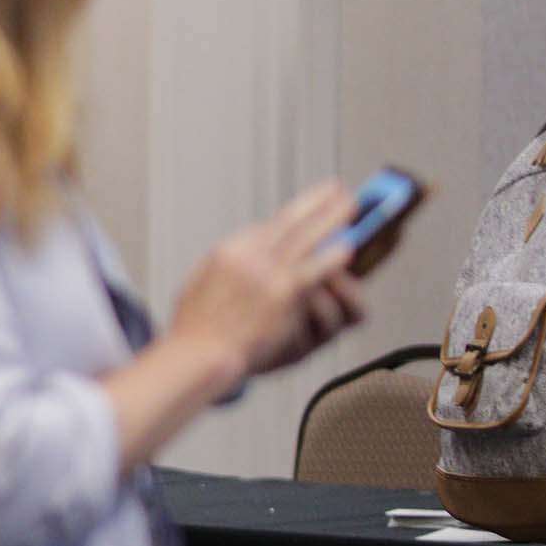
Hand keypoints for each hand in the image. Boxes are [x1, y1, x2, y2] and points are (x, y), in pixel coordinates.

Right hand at [169, 183, 365, 384]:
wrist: (200, 354)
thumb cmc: (196, 330)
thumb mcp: (200, 285)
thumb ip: (223, 268)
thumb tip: (242, 260)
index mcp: (228, 252)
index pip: (265, 228)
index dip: (292, 215)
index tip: (306, 209)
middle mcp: (248, 255)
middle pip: (290, 221)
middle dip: (318, 202)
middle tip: (338, 190)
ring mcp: (268, 272)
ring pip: (308, 236)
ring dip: (332, 218)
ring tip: (350, 207)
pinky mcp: (284, 293)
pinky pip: (316, 268)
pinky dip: (332, 255)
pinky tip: (347, 248)